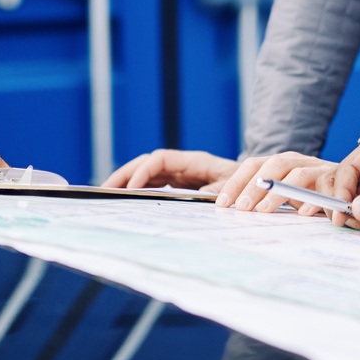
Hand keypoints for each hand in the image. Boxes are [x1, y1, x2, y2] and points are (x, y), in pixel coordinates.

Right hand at [105, 148, 237, 190]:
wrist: (255, 185)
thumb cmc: (244, 185)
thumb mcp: (230, 189)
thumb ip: (212, 192)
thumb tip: (192, 197)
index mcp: (194, 161)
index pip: (161, 159)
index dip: (144, 171)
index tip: (132, 188)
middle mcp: (183, 164)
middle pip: (147, 163)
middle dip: (124, 174)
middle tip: (104, 189)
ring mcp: (179, 173)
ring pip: (146, 173)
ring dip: (126, 181)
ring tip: (106, 194)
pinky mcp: (178, 183)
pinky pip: (153, 183)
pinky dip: (138, 189)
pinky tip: (124, 200)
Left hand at [214, 151, 335, 210]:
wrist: (350, 188)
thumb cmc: (310, 194)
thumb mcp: (282, 194)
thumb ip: (257, 197)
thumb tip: (219, 201)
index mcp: (280, 162)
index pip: (252, 165)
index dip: (236, 182)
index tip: (222, 204)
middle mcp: (298, 161)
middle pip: (273, 165)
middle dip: (255, 186)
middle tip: (242, 208)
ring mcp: (318, 168)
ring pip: (297, 174)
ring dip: (279, 192)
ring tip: (264, 211)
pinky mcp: (338, 180)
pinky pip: (325, 188)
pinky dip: (314, 201)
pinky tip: (302, 213)